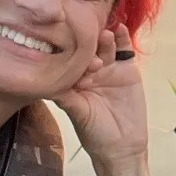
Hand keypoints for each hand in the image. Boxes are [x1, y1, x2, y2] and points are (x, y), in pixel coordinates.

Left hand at [52, 24, 150, 172]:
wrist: (123, 146)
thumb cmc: (95, 133)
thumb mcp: (79, 115)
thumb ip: (67, 99)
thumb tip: (49, 85)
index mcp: (74, 80)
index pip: (70, 60)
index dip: (71, 54)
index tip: (70, 48)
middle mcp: (89, 71)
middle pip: (88, 50)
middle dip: (88, 45)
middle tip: (89, 40)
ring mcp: (108, 68)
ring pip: (105, 48)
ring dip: (104, 39)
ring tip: (104, 33)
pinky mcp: (126, 68)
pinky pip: (124, 50)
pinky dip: (123, 39)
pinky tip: (121, 29)